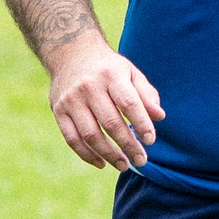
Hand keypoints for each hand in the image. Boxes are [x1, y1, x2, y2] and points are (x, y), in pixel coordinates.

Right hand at [45, 32, 163, 170]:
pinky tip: (102, 163)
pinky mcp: (59, 111)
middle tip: (141, 160)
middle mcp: (88, 87)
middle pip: (110, 122)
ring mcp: (71, 100)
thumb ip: (146, 94)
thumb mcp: (130, 73)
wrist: (70, 53)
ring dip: (109, 154)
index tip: (150, 140)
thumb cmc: (108, 68)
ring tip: (124, 165)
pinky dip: (87, 155)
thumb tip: (159, 117)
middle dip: (128, 145)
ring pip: (90, 134)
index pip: (128, 103)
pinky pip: (72, 139)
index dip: (141, 124)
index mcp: (110, 75)